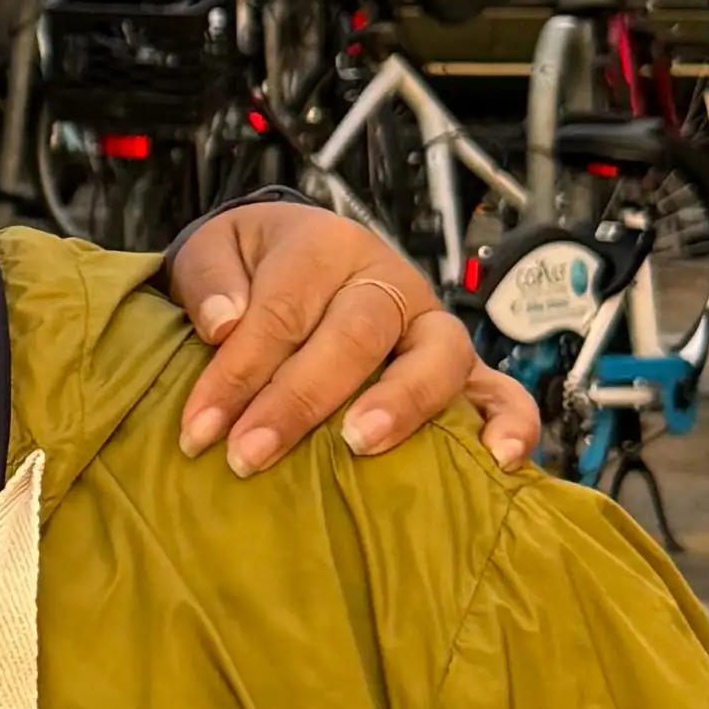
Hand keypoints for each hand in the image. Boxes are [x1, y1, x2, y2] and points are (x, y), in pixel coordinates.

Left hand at [163, 200, 538, 474]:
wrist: (294, 255)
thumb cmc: (250, 266)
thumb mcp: (213, 251)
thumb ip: (210, 281)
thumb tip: (223, 324)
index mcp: (324, 247)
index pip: (281, 311)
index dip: (237, 373)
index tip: (199, 430)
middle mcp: (386, 281)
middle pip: (354, 335)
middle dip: (298, 400)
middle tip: (249, 455)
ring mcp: (430, 324)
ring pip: (436, 356)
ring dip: (400, 405)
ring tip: (358, 446)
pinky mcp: (461, 367)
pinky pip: (500, 389)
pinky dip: (510, 422)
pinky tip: (499, 461)